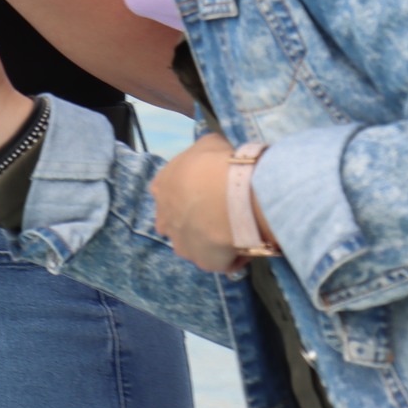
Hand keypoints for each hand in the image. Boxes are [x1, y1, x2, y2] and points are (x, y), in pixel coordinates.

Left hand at [150, 132, 246, 272]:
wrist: (234, 195)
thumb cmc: (218, 164)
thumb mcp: (208, 143)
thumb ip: (203, 153)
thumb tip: (211, 157)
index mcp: (161, 187)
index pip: (170, 192)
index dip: (190, 192)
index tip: (210, 190)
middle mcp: (164, 219)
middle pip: (179, 221)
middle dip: (196, 219)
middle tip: (222, 212)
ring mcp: (182, 245)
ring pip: (196, 244)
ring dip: (211, 240)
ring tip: (235, 230)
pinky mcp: (204, 264)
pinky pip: (220, 261)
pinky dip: (232, 256)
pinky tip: (245, 243)